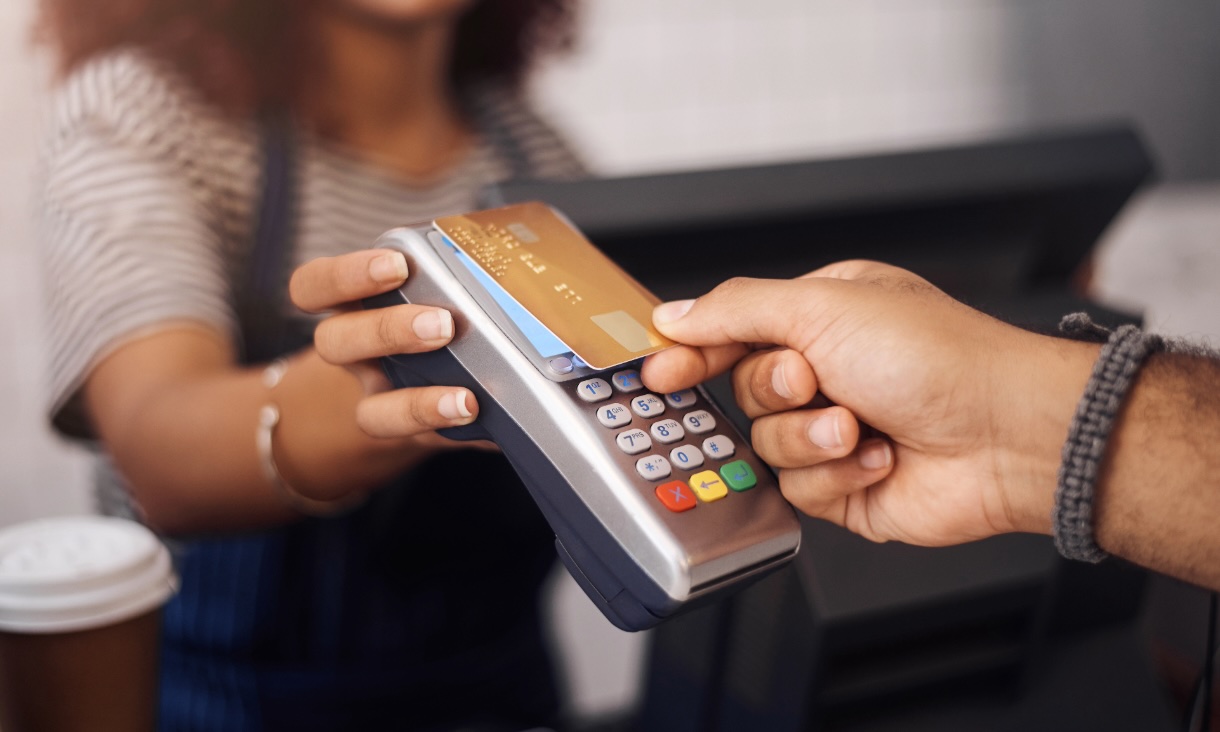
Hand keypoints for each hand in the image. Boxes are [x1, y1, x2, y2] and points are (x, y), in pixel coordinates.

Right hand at [289, 248, 480, 450]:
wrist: (420, 390)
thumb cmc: (432, 318)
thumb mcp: (433, 289)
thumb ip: (460, 272)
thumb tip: (523, 250)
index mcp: (352, 306)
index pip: (315, 286)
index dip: (346, 275)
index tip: (397, 264)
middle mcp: (354, 355)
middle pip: (336, 343)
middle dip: (388, 331)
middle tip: (443, 324)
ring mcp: (378, 400)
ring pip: (370, 410)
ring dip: (416, 402)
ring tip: (465, 397)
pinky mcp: (409, 435)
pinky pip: (417, 442)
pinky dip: (451, 429)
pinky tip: (482, 418)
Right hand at [641, 261, 1098, 546]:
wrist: (1005, 436)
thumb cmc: (938, 357)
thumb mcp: (823, 307)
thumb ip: (736, 310)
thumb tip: (673, 316)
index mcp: (823, 316)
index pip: (733, 331)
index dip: (693, 351)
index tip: (660, 370)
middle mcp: (828, 372)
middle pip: (745, 392)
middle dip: (778, 392)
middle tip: (815, 381)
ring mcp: (835, 430)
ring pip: (767, 446)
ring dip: (811, 437)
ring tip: (861, 426)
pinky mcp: (845, 486)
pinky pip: (799, 488)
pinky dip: (837, 474)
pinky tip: (879, 458)